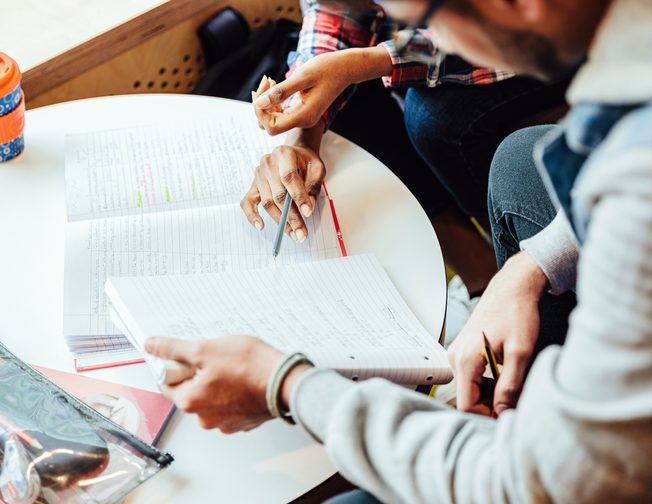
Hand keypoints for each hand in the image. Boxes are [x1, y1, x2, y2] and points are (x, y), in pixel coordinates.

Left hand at [145, 335, 284, 432]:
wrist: (285, 382)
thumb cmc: (249, 366)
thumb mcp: (206, 349)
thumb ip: (174, 349)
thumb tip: (152, 346)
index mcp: (190, 402)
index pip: (167, 383)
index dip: (174, 365)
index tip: (187, 354)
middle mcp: (204, 418)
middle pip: (190, 391)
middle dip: (199, 373)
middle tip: (216, 357)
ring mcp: (225, 423)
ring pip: (211, 398)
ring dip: (217, 383)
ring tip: (234, 367)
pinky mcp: (243, 421)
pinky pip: (229, 405)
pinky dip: (233, 392)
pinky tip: (244, 379)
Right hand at [240, 126, 325, 240]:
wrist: (294, 153)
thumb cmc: (306, 162)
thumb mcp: (317, 168)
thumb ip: (313, 185)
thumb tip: (308, 207)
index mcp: (284, 154)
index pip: (289, 178)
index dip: (298, 196)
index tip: (308, 213)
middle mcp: (267, 163)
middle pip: (278, 195)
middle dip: (292, 217)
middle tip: (302, 234)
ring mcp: (258, 175)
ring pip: (267, 203)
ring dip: (280, 222)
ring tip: (294, 234)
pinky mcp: (253, 186)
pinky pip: (247, 203)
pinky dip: (252, 216)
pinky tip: (261, 227)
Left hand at [253, 46, 392, 134]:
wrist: (345, 68)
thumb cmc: (327, 69)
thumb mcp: (302, 76)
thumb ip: (281, 91)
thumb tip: (259, 103)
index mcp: (304, 116)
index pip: (271, 127)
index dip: (260, 113)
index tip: (260, 92)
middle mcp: (303, 121)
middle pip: (270, 124)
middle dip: (262, 105)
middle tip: (265, 81)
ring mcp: (303, 118)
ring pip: (274, 118)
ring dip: (266, 102)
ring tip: (269, 81)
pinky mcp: (302, 112)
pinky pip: (281, 112)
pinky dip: (274, 100)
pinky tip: (274, 84)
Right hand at [447, 252, 548, 416]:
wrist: (511, 288)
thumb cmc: (516, 313)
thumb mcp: (520, 352)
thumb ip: (509, 385)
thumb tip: (503, 412)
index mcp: (465, 360)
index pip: (467, 405)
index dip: (488, 417)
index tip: (510, 418)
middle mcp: (455, 358)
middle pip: (468, 399)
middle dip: (491, 407)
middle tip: (518, 404)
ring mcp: (457, 354)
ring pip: (471, 390)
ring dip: (491, 396)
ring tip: (515, 388)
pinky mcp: (463, 352)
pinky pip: (472, 378)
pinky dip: (488, 384)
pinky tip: (506, 376)